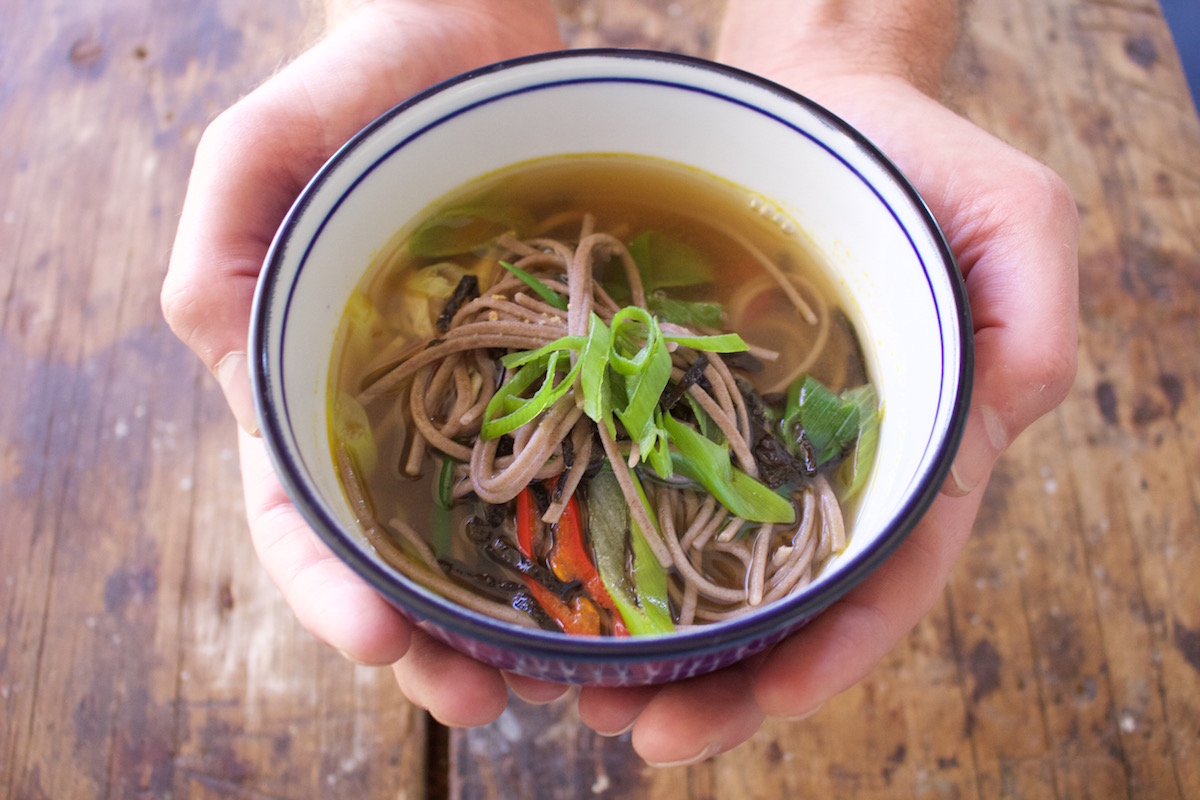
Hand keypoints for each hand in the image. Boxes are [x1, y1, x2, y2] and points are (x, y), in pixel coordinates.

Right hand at [161, 0, 562, 689]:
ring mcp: (473, 395)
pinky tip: (618, 578)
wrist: (468, 43)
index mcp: (302, 381)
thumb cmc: (355, 85)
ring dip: (515, 613)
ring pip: (485, 530)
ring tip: (566, 679)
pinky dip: (584, 525)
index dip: (329, 588)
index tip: (381, 642)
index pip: (297, 510)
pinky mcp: (548, 366)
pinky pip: (569, 455)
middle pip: (397, 553)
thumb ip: (217, 247)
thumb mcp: (260, 151)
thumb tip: (214, 349)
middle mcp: (387, 410)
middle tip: (490, 700)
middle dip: (431, 639)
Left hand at [569, 13, 1079, 765]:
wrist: (808, 110)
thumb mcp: (1010, 213)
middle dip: (724, 684)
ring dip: (656, 650)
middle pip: (788, 604)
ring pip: (711, 573)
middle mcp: (833, 468)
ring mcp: (757, 448)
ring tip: (581, 698)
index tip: (757, 703)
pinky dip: (616, 556)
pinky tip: (566, 598)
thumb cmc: (910, 161)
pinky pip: (649, 493)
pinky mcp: (690, 413)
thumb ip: (1033, 313)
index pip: (886, 574)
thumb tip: (1008, 412)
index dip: (832, 650)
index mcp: (917, 447)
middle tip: (640, 734)